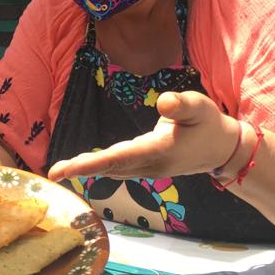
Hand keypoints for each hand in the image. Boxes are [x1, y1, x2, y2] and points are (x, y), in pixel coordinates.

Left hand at [47, 91, 240, 181]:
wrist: (221, 149)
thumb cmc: (208, 124)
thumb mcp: (200, 108)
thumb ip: (182, 105)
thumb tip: (163, 102)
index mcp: (159, 151)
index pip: (121, 157)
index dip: (95, 163)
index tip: (71, 168)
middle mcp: (150, 164)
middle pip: (111, 166)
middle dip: (82, 169)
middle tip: (54, 172)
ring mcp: (147, 168)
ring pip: (112, 169)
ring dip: (86, 169)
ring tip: (59, 170)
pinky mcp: (145, 165)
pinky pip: (116, 167)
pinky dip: (97, 167)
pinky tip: (80, 166)